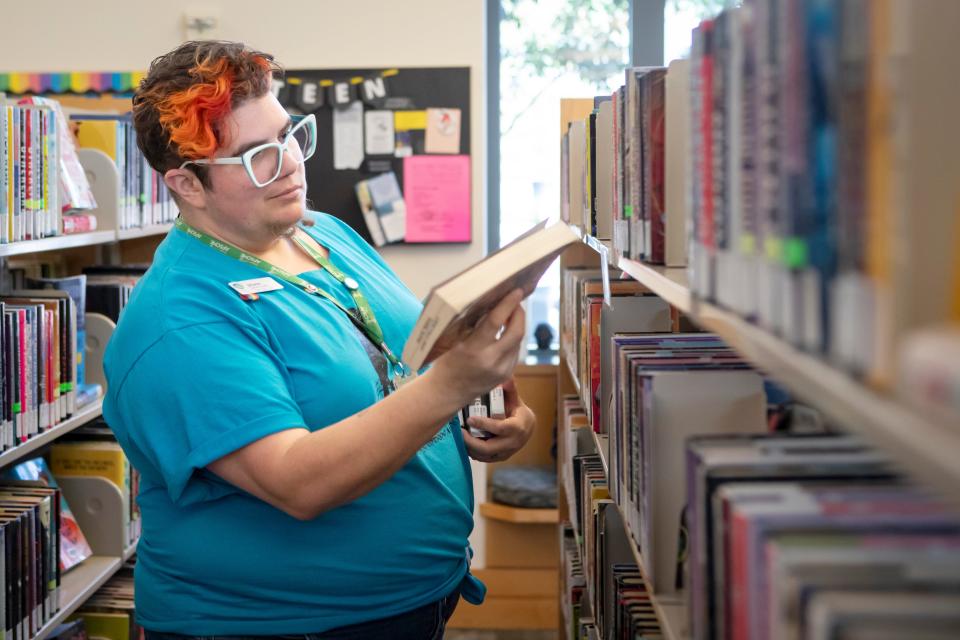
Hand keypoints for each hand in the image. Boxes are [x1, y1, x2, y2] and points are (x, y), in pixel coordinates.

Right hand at [431, 289, 525, 404]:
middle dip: (519, 313)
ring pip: (518, 340)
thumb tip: (489, 300)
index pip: (496, 321)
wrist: (448, 391)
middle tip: (515, 301)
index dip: (508, 304)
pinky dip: (512, 338)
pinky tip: (505, 332)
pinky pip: (515, 351)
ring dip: (516, 324)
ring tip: (509, 314)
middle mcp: (490, 360)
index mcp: (472, 349)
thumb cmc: (447, 361)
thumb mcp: (453, 340)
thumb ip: (472, 323)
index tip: (516, 292)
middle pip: (516, 331)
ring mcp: (501, 369)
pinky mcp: (506, 374)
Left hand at [463, 378, 534, 462]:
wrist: (528, 428)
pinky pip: (484, 458)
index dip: (484, 424)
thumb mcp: (516, 400)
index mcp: (518, 427)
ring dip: (470, 448)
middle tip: (460, 432)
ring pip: (485, 455)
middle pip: (489, 447)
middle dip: (471, 441)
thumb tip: (506, 376)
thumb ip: (510, 389)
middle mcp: (513, 443)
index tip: (470, 419)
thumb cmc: (519, 412)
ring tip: (460, 437)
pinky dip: (473, 452)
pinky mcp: (501, 457)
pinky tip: (466, 443)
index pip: (499, 428)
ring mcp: (507, 452)